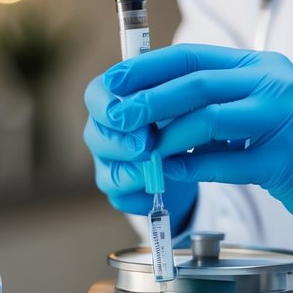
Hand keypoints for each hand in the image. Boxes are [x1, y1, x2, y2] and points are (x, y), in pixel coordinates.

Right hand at [84, 70, 198, 225]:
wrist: (197, 149)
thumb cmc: (184, 110)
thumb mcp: (181, 95)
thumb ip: (170, 94)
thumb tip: (164, 100)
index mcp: (112, 98)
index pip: (96, 96)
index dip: (110, 106)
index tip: (134, 111)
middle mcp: (102, 130)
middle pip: (95, 137)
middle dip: (123, 142)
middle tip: (148, 144)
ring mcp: (107, 163)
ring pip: (108, 173)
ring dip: (136, 172)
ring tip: (163, 167)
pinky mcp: (118, 191)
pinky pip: (123, 197)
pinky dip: (145, 195)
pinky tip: (164, 188)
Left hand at [98, 44, 292, 239]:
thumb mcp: (259, 108)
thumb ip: (216, 102)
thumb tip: (153, 108)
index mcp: (260, 66)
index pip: (192, 56)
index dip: (147, 69)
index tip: (113, 84)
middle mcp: (273, 83)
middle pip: (197, 82)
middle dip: (150, 101)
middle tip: (120, 118)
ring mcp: (284, 119)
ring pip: (211, 118)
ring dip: (169, 136)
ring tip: (144, 151)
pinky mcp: (289, 158)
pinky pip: (230, 161)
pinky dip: (194, 168)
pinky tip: (171, 174)